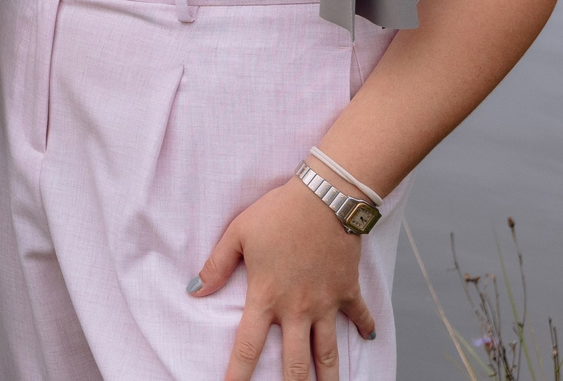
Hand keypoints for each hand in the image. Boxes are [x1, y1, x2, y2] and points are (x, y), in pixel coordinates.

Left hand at [194, 174, 373, 380]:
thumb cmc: (277, 214)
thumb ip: (216, 265)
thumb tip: (194, 290)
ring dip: (329, 377)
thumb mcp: (237, 234)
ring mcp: (326, 304)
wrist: (325, 199)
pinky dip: (365, 329)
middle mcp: (298, 309)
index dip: (239, 372)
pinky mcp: (348, 292)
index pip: (248, 345)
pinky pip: (359, 317)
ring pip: (329, 353)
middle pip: (295, 363)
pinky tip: (367, 340)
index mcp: (267, 297)